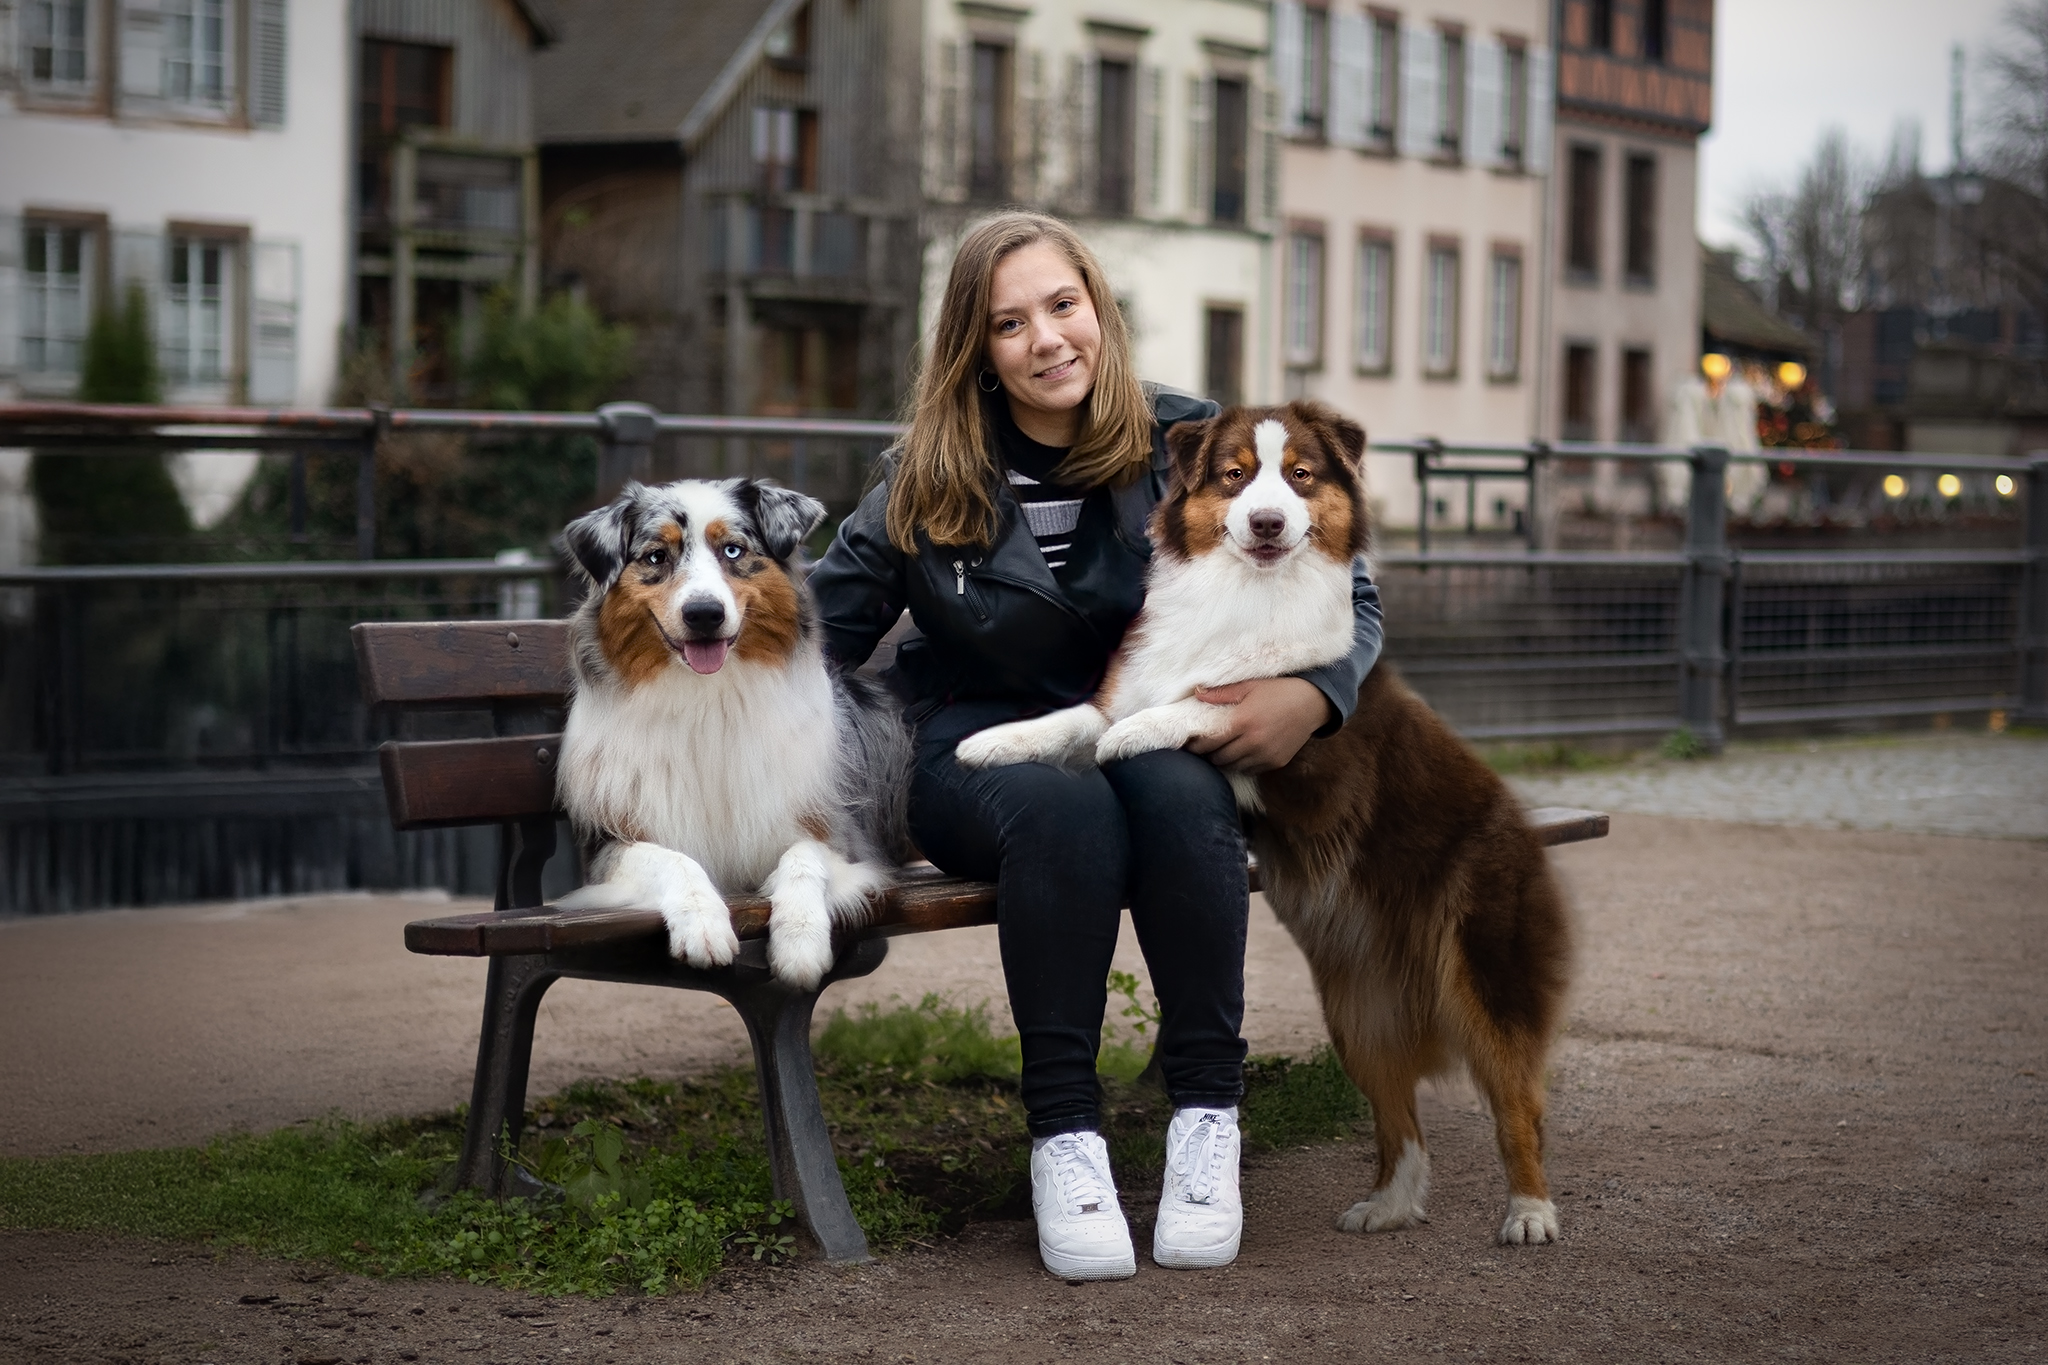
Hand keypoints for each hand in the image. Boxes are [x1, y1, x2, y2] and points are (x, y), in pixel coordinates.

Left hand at [1186, 677, 1332, 772]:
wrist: (1312, 703)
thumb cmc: (1278, 691)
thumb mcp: (1250, 685)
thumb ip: (1221, 692)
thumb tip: (1197, 694)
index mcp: (1243, 721)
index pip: (1210, 742)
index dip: (1196, 745)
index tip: (1188, 743)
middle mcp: (1254, 742)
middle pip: (1219, 758)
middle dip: (1207, 755)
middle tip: (1201, 749)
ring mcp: (1265, 755)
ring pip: (1233, 767)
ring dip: (1223, 761)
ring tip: (1217, 752)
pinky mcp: (1276, 762)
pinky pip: (1250, 770)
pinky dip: (1240, 764)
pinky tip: (1238, 754)